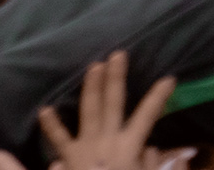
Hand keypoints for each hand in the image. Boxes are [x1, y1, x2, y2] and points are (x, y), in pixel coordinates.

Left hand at [34, 51, 175, 169]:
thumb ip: (152, 164)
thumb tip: (157, 147)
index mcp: (130, 147)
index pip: (148, 115)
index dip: (159, 96)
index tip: (169, 78)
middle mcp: (108, 142)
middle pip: (113, 103)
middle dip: (116, 78)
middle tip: (117, 54)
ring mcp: (86, 148)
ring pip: (89, 111)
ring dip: (91, 88)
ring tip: (93, 67)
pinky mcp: (69, 159)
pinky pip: (59, 140)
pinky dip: (52, 126)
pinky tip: (44, 110)